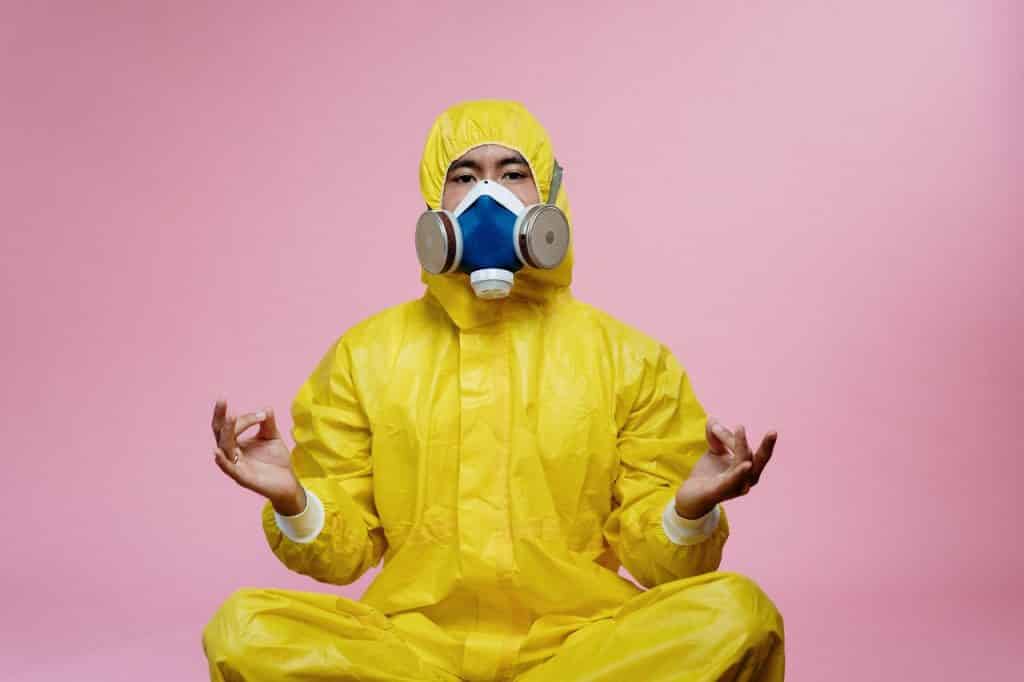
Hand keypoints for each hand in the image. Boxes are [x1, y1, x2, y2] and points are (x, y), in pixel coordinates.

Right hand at [210, 399, 304, 514]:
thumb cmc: (276, 461)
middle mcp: (232, 454)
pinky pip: (229, 470)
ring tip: (229, 417)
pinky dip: (222, 461)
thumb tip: (266, 408)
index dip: (246, 418)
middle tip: (222, 400)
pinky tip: (216, 451)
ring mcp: (236, 466)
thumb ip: (267, 424)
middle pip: (220, 434)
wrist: (288, 483)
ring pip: (225, 448)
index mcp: (236, 444)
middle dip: (220, 417)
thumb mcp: (271, 438)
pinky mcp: (243, 479)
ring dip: (227, 432)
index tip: (263, 414)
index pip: (233, 426)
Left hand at [673, 417, 777, 518]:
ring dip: (741, 447)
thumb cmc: (708, 474)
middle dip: (767, 447)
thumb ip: (715, 436)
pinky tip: (745, 465)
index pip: (746, 449)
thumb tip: (713, 418)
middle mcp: (746, 480)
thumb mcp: (714, 452)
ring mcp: (735, 488)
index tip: (714, 425)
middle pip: (759, 462)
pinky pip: (732, 482)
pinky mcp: (720, 492)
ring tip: (740, 429)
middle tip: (773, 432)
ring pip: (743, 466)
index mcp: (747, 470)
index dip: (732, 436)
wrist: (691, 496)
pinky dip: (739, 474)